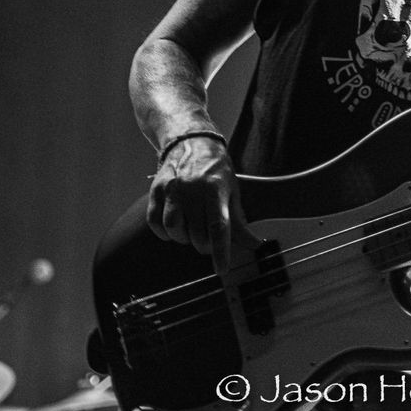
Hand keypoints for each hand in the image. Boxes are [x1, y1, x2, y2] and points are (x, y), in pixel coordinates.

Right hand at [147, 134, 257, 269]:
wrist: (192, 141)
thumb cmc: (216, 169)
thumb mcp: (233, 191)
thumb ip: (240, 221)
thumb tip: (254, 244)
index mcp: (215, 190)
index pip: (218, 227)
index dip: (220, 251)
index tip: (221, 269)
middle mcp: (192, 190)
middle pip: (197, 235)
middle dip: (204, 244)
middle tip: (208, 236)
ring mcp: (172, 190)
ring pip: (175, 231)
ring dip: (184, 238)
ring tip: (191, 229)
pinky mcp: (156, 190)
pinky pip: (155, 223)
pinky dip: (164, 232)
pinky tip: (173, 228)